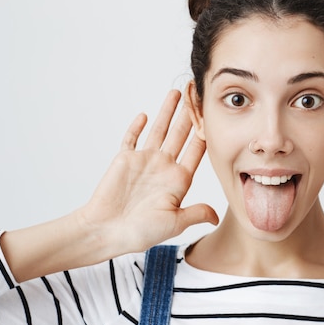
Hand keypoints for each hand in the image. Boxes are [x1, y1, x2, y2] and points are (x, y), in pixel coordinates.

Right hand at [82, 89, 218, 254]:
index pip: (197, 150)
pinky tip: (145, 114)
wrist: (106, 231)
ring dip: (167, 112)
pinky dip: (137, 126)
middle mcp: (164, 167)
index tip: (215, 115)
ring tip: (177, 93)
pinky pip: (132, 138)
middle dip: (189, 114)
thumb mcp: (174, 222)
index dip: (206, 132)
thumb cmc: (140, 232)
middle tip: (198, 93)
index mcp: (179, 180)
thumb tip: (217, 215)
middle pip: (181, 134)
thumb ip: (196, 213)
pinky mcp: (125, 159)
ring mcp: (144, 161)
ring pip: (159, 130)